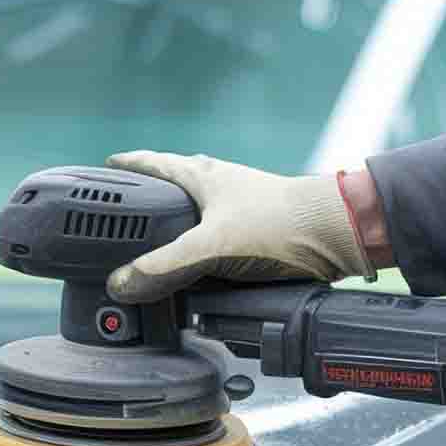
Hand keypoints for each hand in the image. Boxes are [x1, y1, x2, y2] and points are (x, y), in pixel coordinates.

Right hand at [103, 151, 373, 301]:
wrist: (337, 232)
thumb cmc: (280, 222)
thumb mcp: (211, 246)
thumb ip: (164, 266)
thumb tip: (123, 282)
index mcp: (203, 175)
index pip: (153, 163)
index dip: (128, 166)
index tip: (108, 167)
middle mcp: (221, 185)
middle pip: (175, 185)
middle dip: (151, 197)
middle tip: (128, 211)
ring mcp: (241, 206)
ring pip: (199, 212)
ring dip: (179, 226)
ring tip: (159, 247)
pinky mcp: (259, 229)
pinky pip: (220, 236)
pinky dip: (204, 248)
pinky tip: (203, 267)